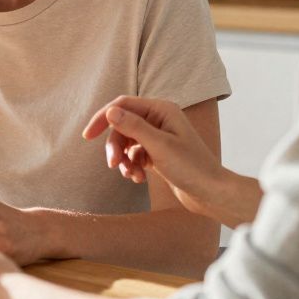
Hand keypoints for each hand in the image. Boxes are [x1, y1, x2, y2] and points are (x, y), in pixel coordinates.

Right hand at [82, 96, 226, 219]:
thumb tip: (110, 111)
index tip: (87, 135)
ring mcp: (158, 137)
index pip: (123, 105)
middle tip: (112, 165)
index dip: (103, 118)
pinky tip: (138, 178)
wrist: (211, 193)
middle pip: (122, 126)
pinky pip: (134, 155)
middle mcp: (159, 119)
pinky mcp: (157, 153)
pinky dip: (132, 166)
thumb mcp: (159, 146)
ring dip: (124, 159)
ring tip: (131, 176)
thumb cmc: (192, 168)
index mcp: (162, 110)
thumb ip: (133, 127)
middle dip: (115, 146)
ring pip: (126, 142)